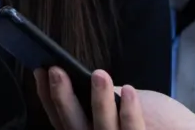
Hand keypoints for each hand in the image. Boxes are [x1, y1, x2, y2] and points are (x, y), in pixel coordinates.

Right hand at [35, 68, 194, 129]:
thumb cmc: (154, 124)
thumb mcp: (119, 114)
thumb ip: (104, 104)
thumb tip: (86, 78)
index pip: (59, 119)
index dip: (47, 96)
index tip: (40, 70)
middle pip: (72, 126)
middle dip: (63, 98)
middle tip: (56, 70)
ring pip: (101, 129)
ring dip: (99, 100)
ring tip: (99, 74)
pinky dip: (129, 111)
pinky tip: (129, 90)